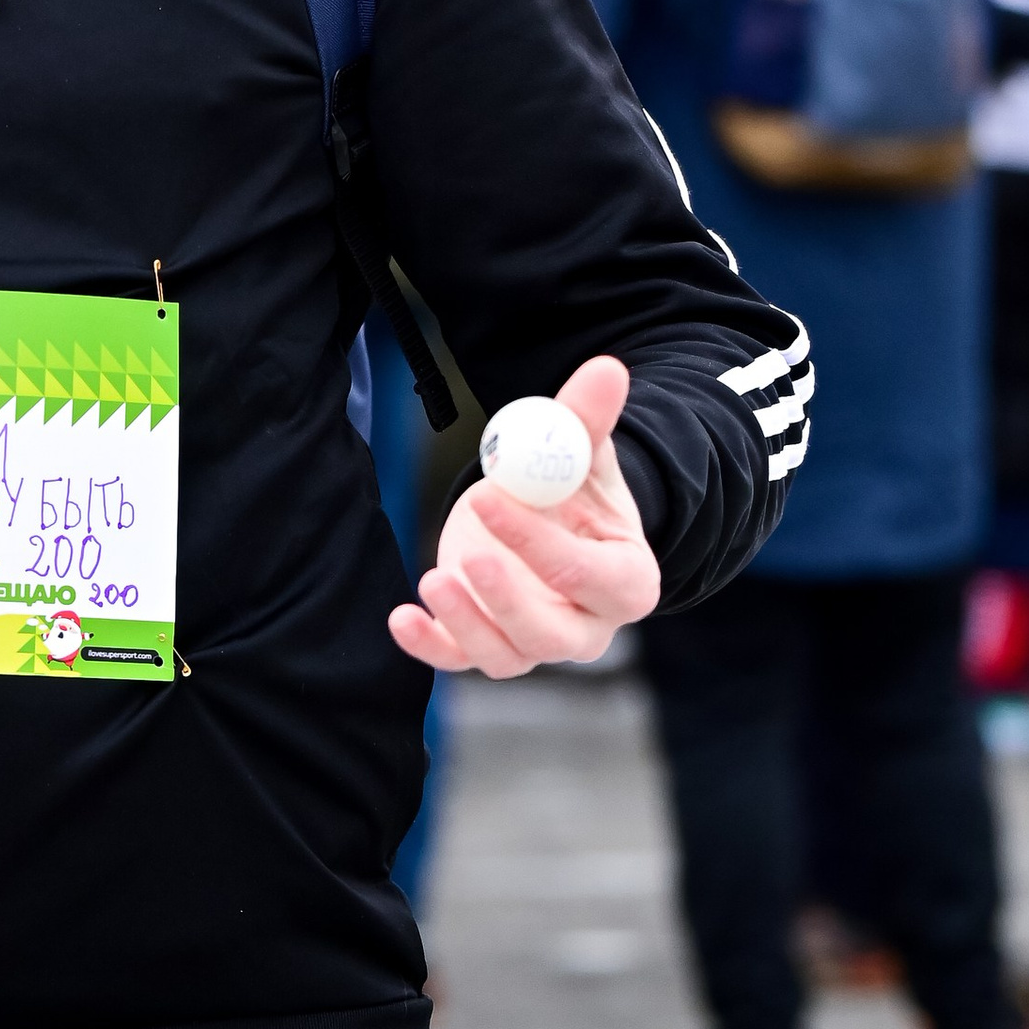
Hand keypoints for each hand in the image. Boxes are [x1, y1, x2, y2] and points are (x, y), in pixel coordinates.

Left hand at [388, 355, 658, 677]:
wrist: (549, 515)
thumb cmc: (573, 486)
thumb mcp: (579, 451)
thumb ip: (587, 418)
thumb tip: (607, 369)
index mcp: (626, 579)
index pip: (591, 575)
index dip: (541, 544)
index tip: (489, 495)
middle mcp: (587, 624)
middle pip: (554, 635)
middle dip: (509, 601)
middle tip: (467, 558)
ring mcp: (535, 640)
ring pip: (507, 655)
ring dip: (466, 624)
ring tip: (430, 581)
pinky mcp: (489, 642)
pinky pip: (461, 659)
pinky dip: (430, 646)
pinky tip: (402, 618)